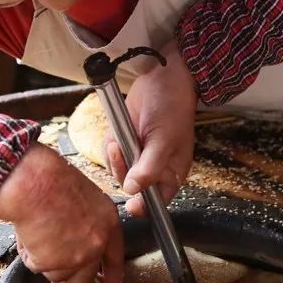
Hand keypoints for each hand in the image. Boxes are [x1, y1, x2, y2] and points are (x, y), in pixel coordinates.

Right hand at [0, 143, 122, 282]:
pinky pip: (37, 267)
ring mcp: (76, 258)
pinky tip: (29, 234)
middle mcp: (96, 245)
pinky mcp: (53, 264)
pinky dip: (29, 255)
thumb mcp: (86, 198)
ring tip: (38, 234)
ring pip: (58, 276)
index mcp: (108, 224)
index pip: (114, 257)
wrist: (35, 183)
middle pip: (84, 279)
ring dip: (45, 262)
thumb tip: (79, 238)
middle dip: (68, 275)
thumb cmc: (54, 181)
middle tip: (53, 260)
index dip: (113, 275)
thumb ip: (88, 223)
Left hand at [105, 40, 197, 217]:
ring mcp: (139, 154)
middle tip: (123, 151)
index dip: (145, 206)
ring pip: (118, 170)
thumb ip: (150, 168)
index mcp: (171, 171)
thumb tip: (134, 190)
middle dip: (124, 169)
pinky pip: (111, 154)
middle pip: (132, 186)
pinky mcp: (125, 141)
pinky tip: (117, 133)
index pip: (158, 201)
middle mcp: (154, 166)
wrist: (163, 76)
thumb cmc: (172, 107)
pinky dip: (110, 145)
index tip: (132, 206)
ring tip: (121, 139)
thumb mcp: (164, 140)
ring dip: (115, 156)